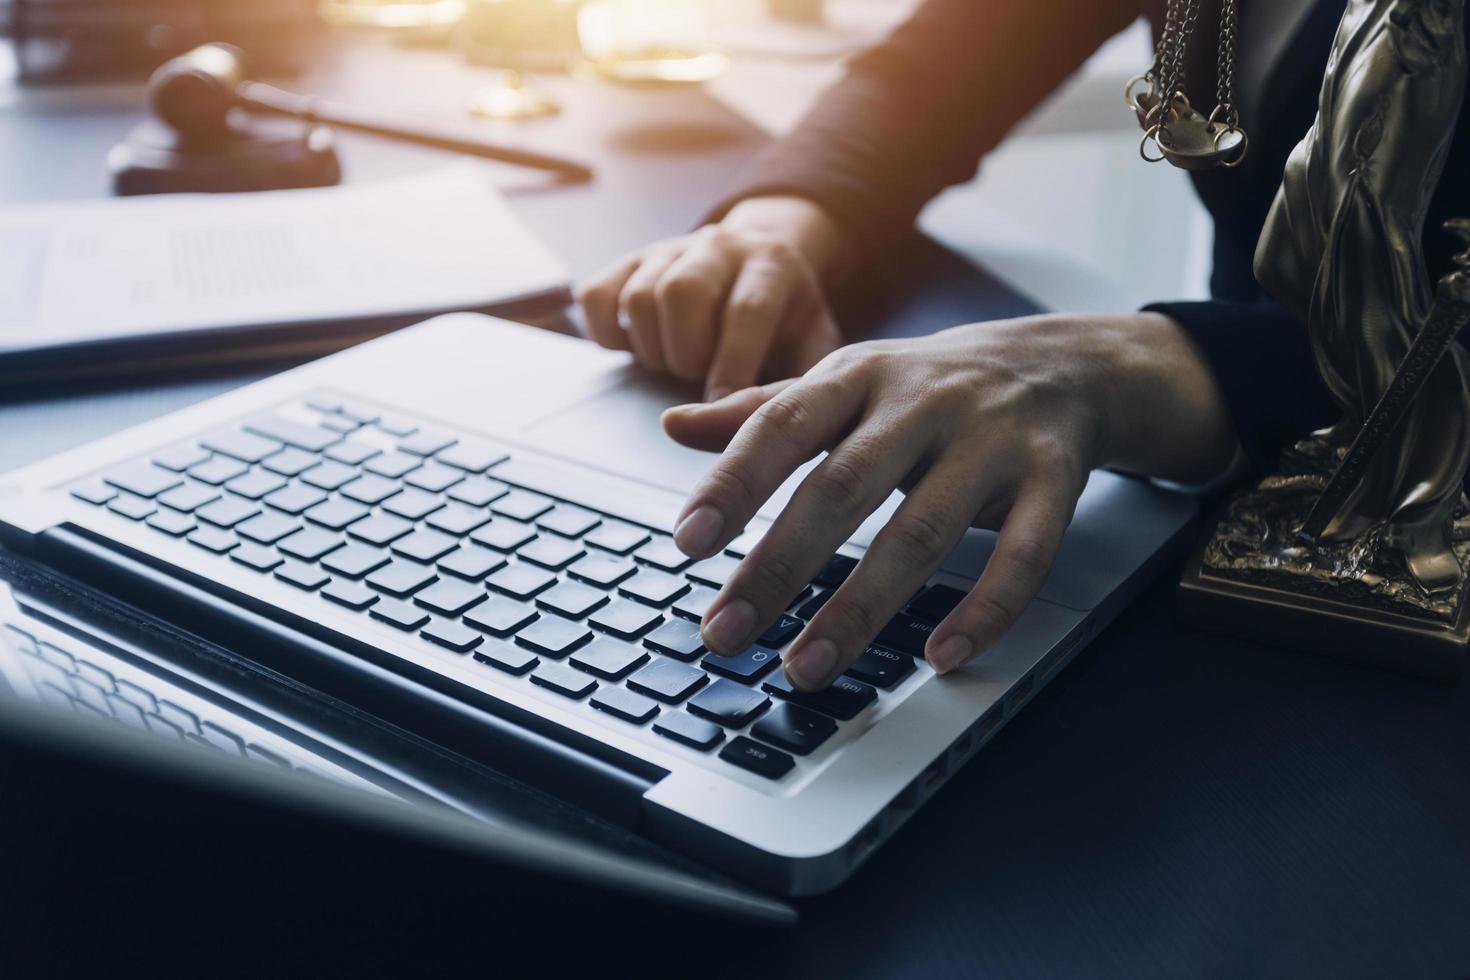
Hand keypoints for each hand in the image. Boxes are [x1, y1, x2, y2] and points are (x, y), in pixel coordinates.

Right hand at [576, 196, 855, 400]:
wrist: (767, 283)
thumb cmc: (788, 337)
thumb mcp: (807, 362)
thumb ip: (777, 396)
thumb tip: (713, 421)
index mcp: (774, 263)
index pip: (746, 310)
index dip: (731, 366)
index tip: (721, 403)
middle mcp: (720, 243)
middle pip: (682, 293)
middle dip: (687, 354)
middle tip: (700, 376)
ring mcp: (671, 249)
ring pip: (638, 299)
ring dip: (653, 350)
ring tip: (678, 362)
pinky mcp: (630, 262)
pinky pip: (596, 297)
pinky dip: (608, 335)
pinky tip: (638, 347)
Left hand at [662, 313, 1235, 689]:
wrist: (1061, 361)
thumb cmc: (930, 384)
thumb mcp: (848, 382)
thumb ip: (765, 410)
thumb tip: (674, 425)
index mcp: (858, 376)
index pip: (782, 425)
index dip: (732, 483)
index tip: (687, 544)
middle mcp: (921, 402)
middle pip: (842, 487)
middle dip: (778, 566)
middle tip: (724, 633)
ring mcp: (990, 441)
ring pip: (922, 531)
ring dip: (861, 607)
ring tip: (807, 667)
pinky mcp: (1053, 478)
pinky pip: (1025, 554)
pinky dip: (985, 609)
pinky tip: (941, 657)